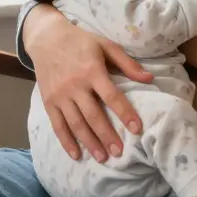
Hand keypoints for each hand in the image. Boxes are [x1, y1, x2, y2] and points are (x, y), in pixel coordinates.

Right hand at [25, 6, 154, 162]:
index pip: (111, 96)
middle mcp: (75, 85)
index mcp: (92, 70)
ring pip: (76, 123)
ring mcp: (60, 95)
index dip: (125, 113)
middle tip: (119, 153)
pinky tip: (76, 154)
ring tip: (102, 157)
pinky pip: (57, 125)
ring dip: (89, 142)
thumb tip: (150, 79)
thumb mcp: (105, 45)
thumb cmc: (80, 41)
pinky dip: (66, 141)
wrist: (46, 38)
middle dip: (107, 136)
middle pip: (93, 115)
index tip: (137, 129)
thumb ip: (127, 63)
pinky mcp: (48, 101)